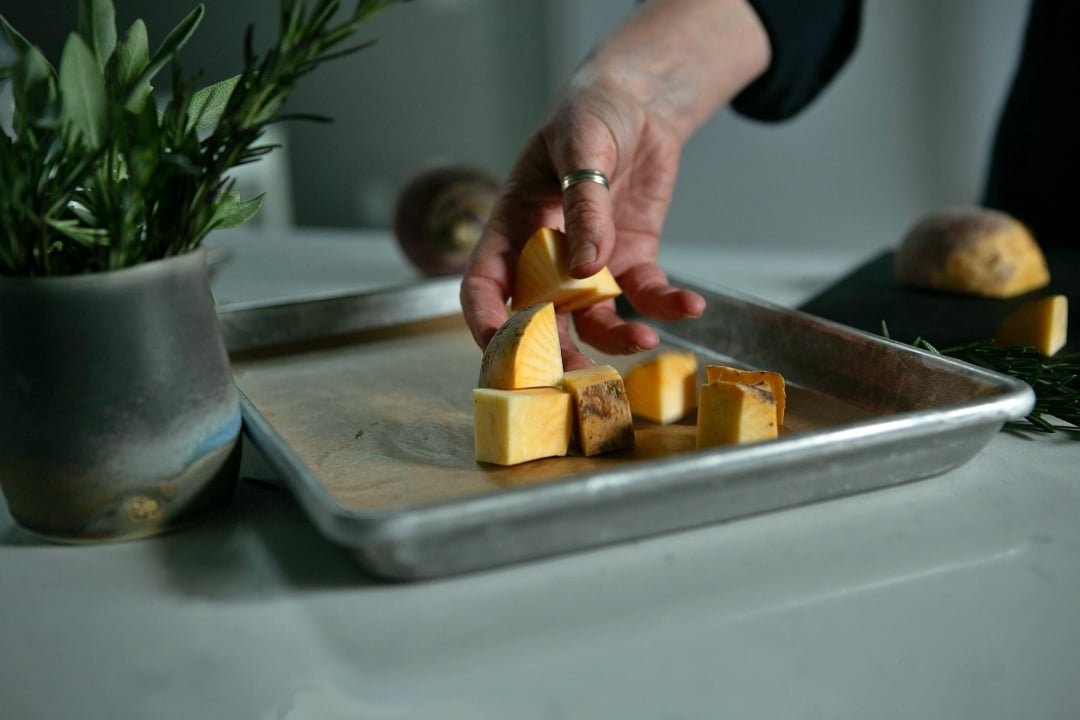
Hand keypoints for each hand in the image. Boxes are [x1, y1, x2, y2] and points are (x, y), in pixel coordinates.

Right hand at [459, 0, 770, 369]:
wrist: (641, 102)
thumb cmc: (592, 112)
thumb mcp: (583, 146)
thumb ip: (583, 205)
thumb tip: (585, 268)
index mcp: (513, 225)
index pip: (485, 283)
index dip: (486, 319)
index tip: (498, 348)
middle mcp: (545, 255)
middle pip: (538, 317)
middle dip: (553, 351)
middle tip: (572, 377)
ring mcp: (589, 264)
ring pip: (593, 319)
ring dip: (615, 338)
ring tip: (644, 341)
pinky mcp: (631, 262)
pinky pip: (644, 295)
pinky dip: (667, 306)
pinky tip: (690, 305)